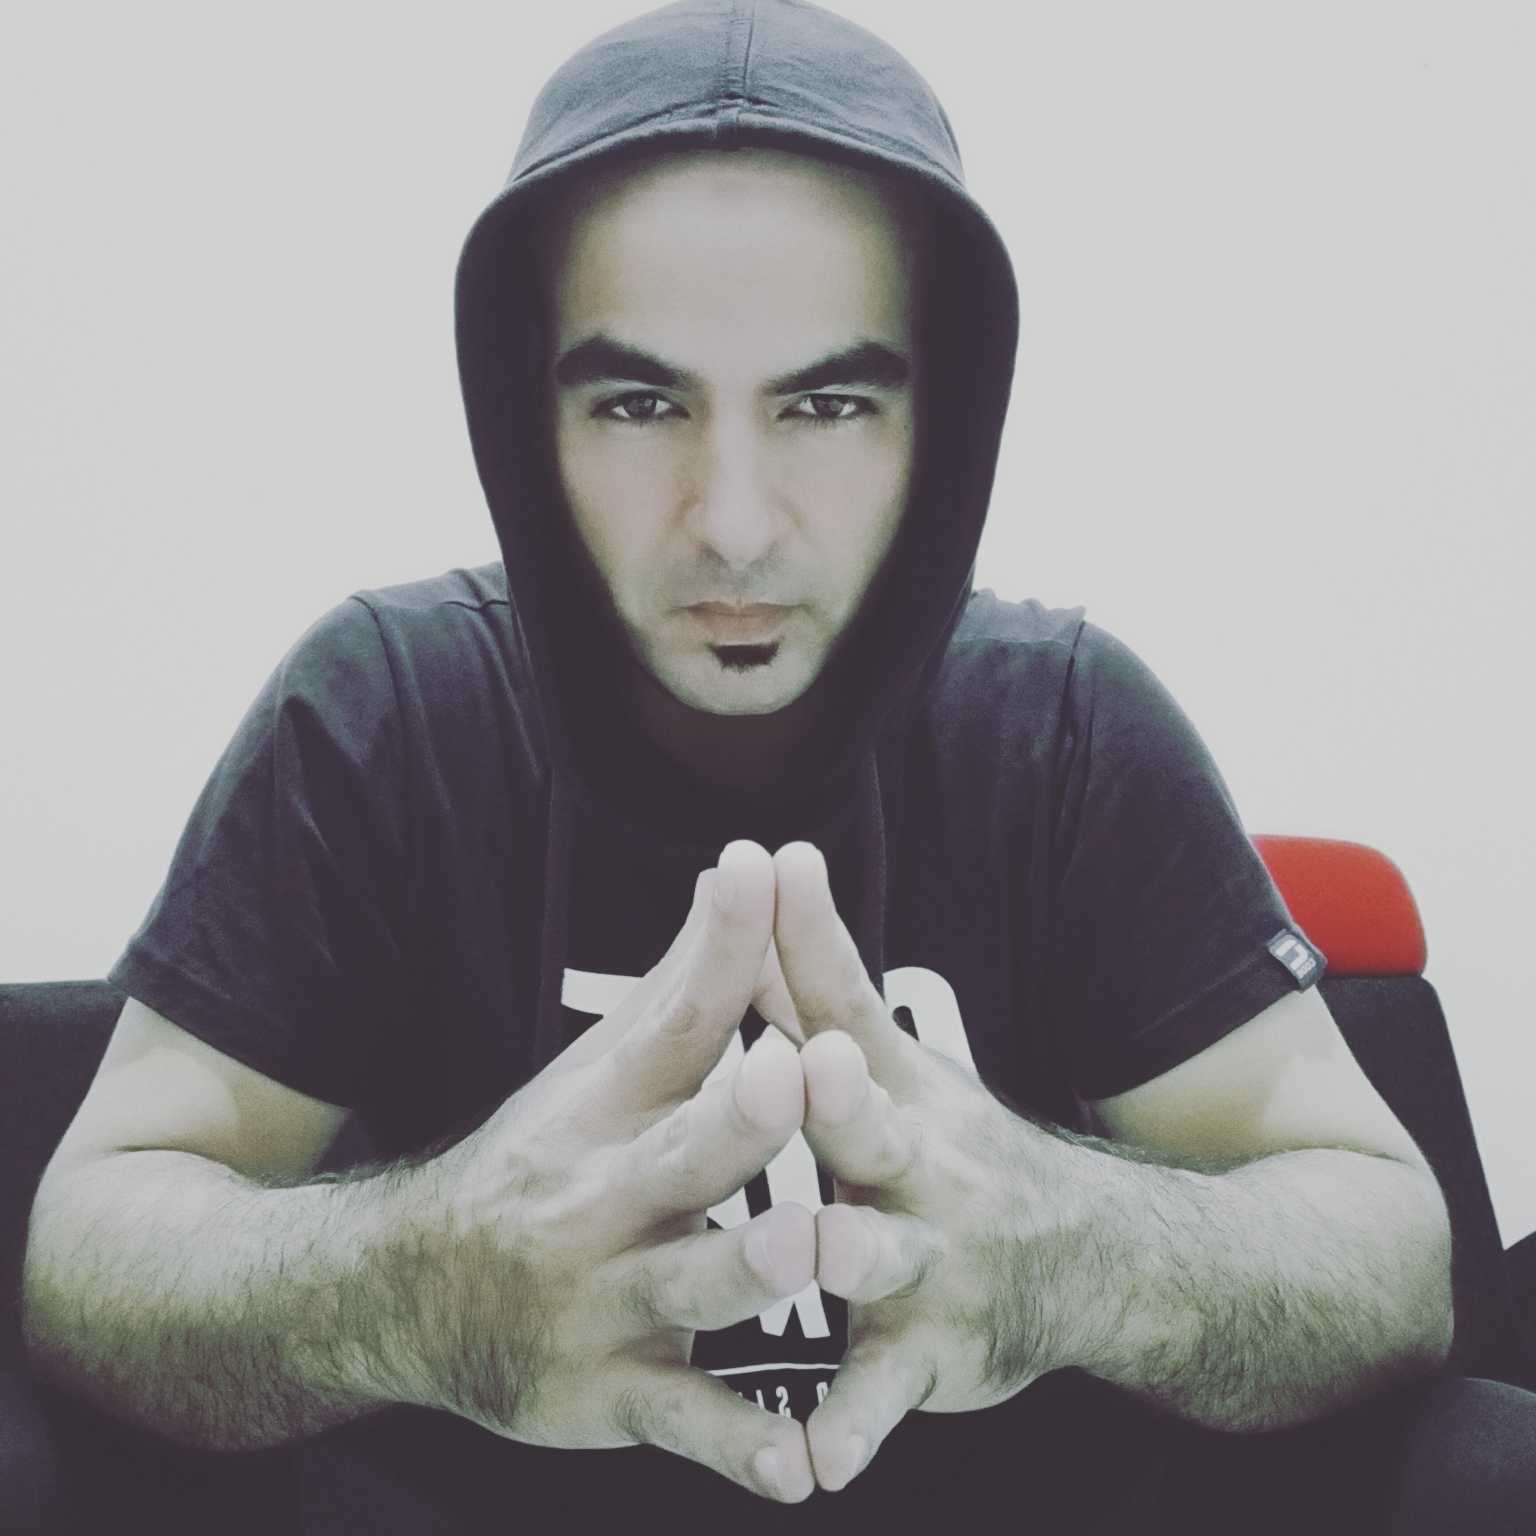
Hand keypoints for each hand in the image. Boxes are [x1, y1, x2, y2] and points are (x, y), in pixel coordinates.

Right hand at [403, 840, 816, 1503]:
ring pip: (687, 1288)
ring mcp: (599, 1303)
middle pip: (676, 1152)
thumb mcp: (599, 1074)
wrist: (405, 1293)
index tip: (759, 875)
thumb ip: (688, 982)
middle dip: (736, 1118)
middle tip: (794, 1072)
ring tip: (808, 1246)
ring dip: (748, 1268)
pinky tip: (797, 1471)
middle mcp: (595, 1200)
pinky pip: (680, 1426)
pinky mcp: (607, 1399)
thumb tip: (747, 866)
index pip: (670, 1022)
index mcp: (603, 1111)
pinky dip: (734, 1449)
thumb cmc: (538, 1161)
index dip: (720, 958)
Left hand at [771, 841, 1068, 1492]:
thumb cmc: (955, 1144)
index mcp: (893, 1088)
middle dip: (840, 1095)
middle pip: (871, 1121)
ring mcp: (930, 1261)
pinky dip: (854, 1430)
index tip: (778, 864)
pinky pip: (884, 1396)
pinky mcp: (929, 1356)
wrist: (1091, 1258)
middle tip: (809, 1060)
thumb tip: (766, 870)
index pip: (846, 998)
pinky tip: (813, 1470)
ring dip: (846, 1253)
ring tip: (807, 1250)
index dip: (812, 939)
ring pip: (879, 1257)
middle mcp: (919, 1164)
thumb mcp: (895, 1062)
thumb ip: (816, 980)